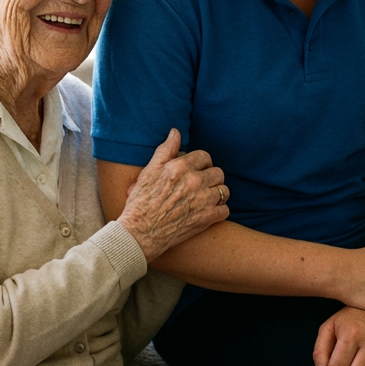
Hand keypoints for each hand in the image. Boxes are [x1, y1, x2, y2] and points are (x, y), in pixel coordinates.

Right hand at [116, 129, 229, 262]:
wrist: (140, 233)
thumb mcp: (149, 171)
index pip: (204, 156)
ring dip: (217, 194)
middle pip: (218, 173)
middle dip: (210, 178)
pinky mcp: (207, 218)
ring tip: (205, 198)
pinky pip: (225, 210)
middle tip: (201, 185)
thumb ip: (165, 150)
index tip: (197, 170)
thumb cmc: (141, 202)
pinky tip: (207, 212)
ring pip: (224, 191)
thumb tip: (175, 132)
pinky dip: (219, 211)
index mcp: (180, 167)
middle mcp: (194, 181)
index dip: (201, 163)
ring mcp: (202, 200)